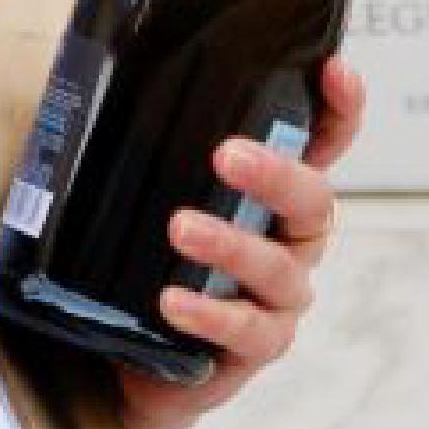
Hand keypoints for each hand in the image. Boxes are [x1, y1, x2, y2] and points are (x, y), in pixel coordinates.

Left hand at [122, 56, 363, 428]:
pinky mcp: (256, 346)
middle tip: (228, 155)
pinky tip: (172, 301)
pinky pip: (245, 330)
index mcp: (274, 194)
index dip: (339, 109)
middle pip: (312, 201)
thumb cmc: (146, 259)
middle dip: (276, 174)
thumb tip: (88, 85)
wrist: (131, 357)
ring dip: (231, 245)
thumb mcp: (148, 197)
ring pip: (277, 267)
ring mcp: (279, 296)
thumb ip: (148, 151)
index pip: (324, 143)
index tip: (334, 71)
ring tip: (181, 228)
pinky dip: (210, 313)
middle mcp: (291, 240)